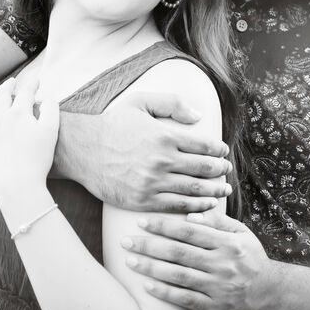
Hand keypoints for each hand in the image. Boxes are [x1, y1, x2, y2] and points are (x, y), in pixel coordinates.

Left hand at [0, 76, 58, 188]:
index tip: (37, 80)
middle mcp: (1, 118)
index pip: (26, 93)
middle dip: (9, 86)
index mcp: (19, 113)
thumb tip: (49, 98)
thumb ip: (51, 110)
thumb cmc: (38, 158)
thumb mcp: (51, 132)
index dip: (32, 85)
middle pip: (3, 96)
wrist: (18, 184)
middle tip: (13, 81)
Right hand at [59, 92, 231, 211]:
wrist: (82, 149)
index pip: (204, 147)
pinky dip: (195, 207)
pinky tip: (206, 205)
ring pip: (194, 191)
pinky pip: (176, 206)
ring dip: (214, 192)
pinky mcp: (142, 200)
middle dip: (220, 172)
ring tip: (223, 191)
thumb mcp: (141, 102)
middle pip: (204, 170)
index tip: (223, 154)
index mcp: (165, 137)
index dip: (219, 152)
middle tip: (227, 173)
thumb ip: (172, 103)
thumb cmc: (113, 124)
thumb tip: (199, 116)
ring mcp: (152, 183)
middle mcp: (161, 161)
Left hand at [121, 209, 274, 309]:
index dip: (164, 225)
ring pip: (178, 276)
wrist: (270, 293)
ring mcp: (218, 288)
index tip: (142, 221)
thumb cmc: (250, 258)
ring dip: (151, 268)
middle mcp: (223, 265)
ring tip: (130, 261)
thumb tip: (191, 213)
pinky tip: (147, 284)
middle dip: (149, 245)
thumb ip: (217, 222)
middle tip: (127, 240)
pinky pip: (184, 298)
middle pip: (179, 252)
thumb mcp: (241, 234)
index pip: (189, 231)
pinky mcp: (214, 308)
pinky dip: (164, 291)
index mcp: (228, 243)